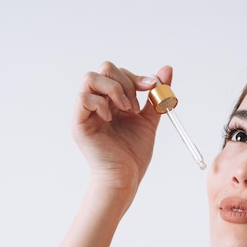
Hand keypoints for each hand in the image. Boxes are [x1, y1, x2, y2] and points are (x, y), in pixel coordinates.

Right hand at [72, 62, 172, 194]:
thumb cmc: (133, 155)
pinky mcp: (79, 123)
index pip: (119, 73)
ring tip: (126, 110)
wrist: (125, 178)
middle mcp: (98, 103)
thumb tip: (167, 69)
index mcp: (112, 101)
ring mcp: (87, 112)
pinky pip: (84, 97)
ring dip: (114, 89)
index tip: (152, 86)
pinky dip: (101, 103)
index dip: (136, 77)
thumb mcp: (149, 120)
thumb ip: (155, 96)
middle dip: (126, 82)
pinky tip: (111, 119)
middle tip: (135, 106)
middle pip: (105, 68)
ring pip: (91, 78)